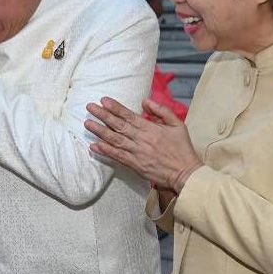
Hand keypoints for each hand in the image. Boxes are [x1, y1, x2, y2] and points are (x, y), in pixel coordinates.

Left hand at [84, 97, 201, 192]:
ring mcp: (137, 153)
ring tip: (88, 123)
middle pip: (118, 126)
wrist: (185, 173)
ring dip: (100, 131)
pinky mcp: (135, 165)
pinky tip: (94, 146)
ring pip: (115, 140)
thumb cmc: (182, 148)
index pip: (129, 115)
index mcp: (151, 128)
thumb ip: (162, 111)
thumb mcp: (178, 124)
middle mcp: (141, 140)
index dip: (115, 107)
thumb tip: (145, 101)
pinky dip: (105, 151)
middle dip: (102, 115)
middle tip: (90, 107)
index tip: (103, 100)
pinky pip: (117, 156)